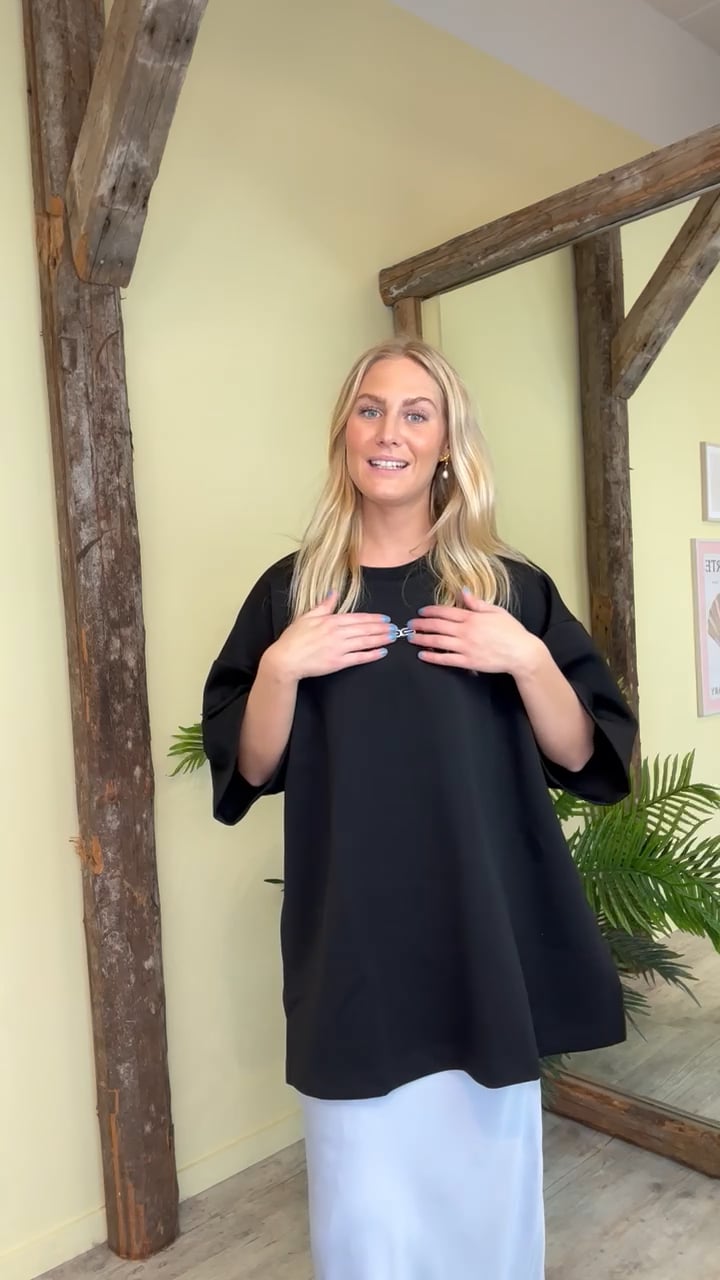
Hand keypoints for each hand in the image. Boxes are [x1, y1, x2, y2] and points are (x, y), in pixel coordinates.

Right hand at [263, 592, 392, 681]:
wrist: (285, 659)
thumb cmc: (293, 638)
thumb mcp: (307, 616)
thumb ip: (324, 605)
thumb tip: (333, 592)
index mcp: (331, 620)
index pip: (357, 618)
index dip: (373, 618)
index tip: (384, 618)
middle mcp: (337, 633)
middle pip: (364, 629)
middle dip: (381, 628)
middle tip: (395, 628)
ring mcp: (338, 648)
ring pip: (365, 642)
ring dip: (380, 639)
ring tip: (392, 637)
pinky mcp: (338, 663)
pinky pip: (359, 658)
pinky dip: (371, 655)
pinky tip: (382, 652)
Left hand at [408, 590, 540, 675]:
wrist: (522, 652)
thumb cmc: (511, 631)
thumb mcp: (496, 611)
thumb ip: (477, 603)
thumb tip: (463, 592)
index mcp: (473, 617)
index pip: (446, 611)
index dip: (431, 611)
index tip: (422, 611)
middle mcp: (466, 631)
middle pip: (438, 625)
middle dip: (421, 624)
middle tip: (410, 624)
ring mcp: (466, 647)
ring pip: (438, 641)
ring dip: (422, 639)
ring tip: (411, 638)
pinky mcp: (468, 661)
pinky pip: (446, 659)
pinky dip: (433, 657)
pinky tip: (423, 655)